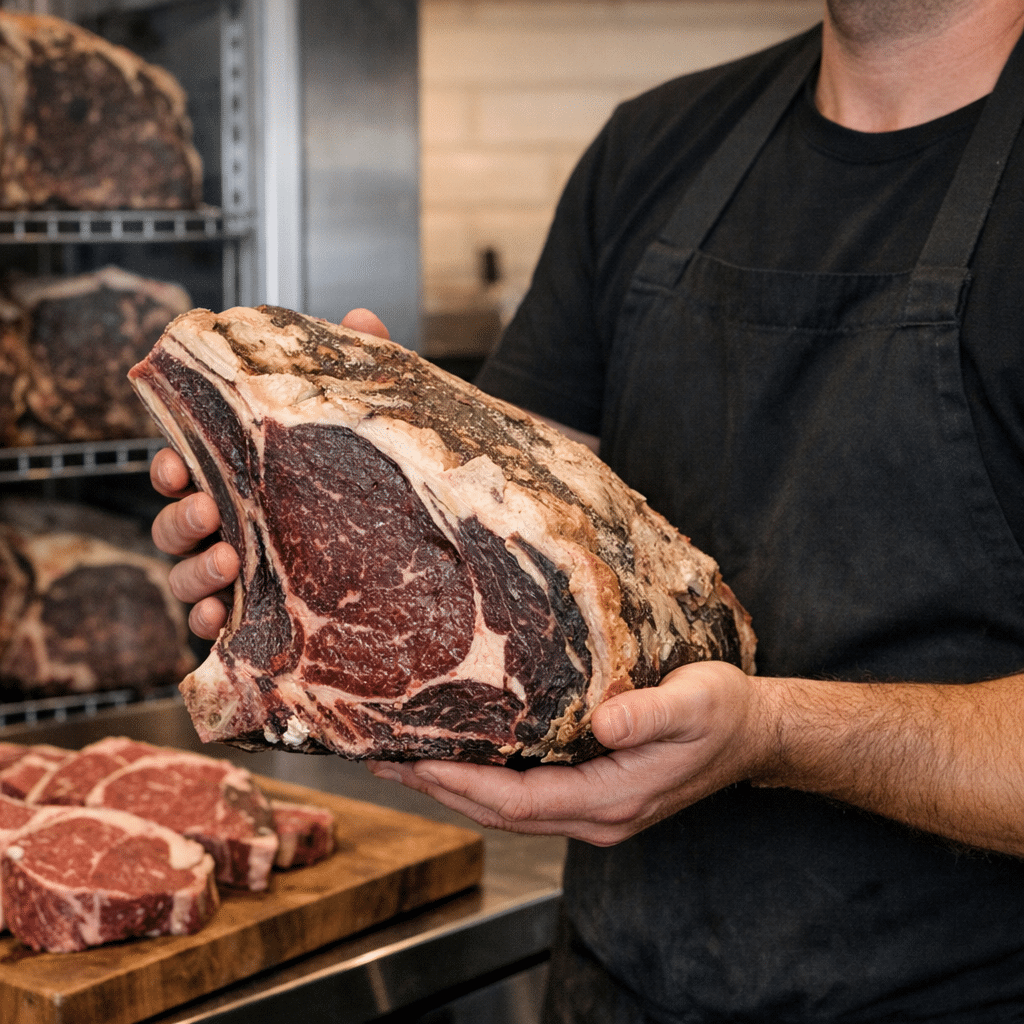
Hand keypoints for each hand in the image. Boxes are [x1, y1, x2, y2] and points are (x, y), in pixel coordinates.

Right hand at [149, 307, 390, 638]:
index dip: (169, 468)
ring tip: (230, 562)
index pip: (183, 467)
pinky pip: (213, 624)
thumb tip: (358, 317)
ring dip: (195, 571)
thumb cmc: (373, 471)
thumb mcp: (368, 420)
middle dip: (181, 518)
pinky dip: (208, 622)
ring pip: (184, 575)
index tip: (179, 465)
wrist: (421, 536)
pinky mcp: (257, 613)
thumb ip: (359, 368)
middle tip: (211, 510)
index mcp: (241, 475)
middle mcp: (231, 523)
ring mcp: (239, 571)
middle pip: (174, 524)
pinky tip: (223, 620)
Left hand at [368, 661, 765, 845]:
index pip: (519, 802)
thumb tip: (603, 725)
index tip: (417, 760)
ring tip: (404, 762)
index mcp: (611, 800)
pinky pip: (523, 797)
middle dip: (439, 789)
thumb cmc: (724, 715)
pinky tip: (459, 759)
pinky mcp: (591, 794)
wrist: (752, 735)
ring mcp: (591, 810)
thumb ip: (649, 714)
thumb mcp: (696, 703)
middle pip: (499, 814)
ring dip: (453, 789)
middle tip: (385, 760)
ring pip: (506, 810)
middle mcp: (594, 816)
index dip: (464, 784)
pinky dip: (481, 782)